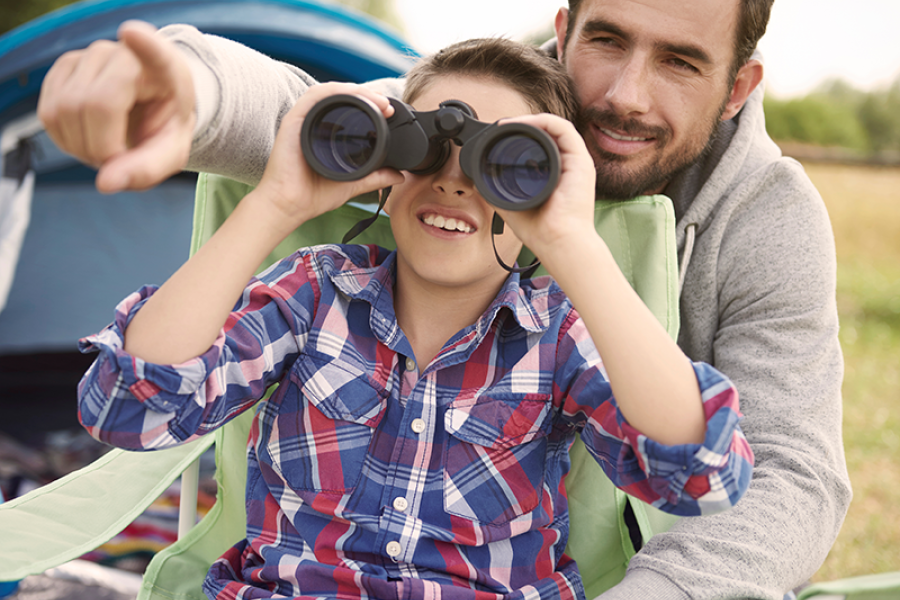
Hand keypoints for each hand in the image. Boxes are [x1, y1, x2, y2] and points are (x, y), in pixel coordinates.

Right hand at [37, 20, 194, 192]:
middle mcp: (122, 53)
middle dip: (100, 150)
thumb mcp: (170, 152)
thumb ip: (146, 169)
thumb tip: (105, 184)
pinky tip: (89, 138)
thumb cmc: (164, 126)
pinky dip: (65, 140)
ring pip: (64, 111)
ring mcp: (88, 55)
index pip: (154, 52)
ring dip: (81, 148)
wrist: (152, 104)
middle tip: (120, 159)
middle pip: (93, 106)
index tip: (132, 34)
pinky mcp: (63, 66)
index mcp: (165, 70)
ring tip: (108, 148)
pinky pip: (48, 114)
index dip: (143, 44)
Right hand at [250, 82, 403, 232]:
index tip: (390, 111)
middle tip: (387, 105)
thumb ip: (375, 178)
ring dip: (355, 91)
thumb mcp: (353, 184)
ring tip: (376, 101)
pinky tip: (351, 95)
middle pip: (342, 96)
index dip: (370, 104)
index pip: (349, 108)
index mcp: (325, 133)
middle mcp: (314, 122)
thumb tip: (399, 176)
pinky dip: (334, 92)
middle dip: (367, 95)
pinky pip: (314, 96)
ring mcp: (303, 119)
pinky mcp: (293, 120)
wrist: (290, 206)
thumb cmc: (313, 196)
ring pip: (330, 92)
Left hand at [493, 113, 598, 262]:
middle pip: (547, 133)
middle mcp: (567, 165)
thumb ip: (499, 191)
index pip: (540, 145)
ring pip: (555, 127)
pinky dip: (543, 122)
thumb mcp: (512, 205)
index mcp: (555, 174)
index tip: (498, 135)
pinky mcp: (581, 161)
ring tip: (509, 124)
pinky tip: (525, 124)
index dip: (520, 135)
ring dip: (531, 120)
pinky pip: (564, 129)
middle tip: (501, 127)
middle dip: (524, 125)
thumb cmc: (541, 231)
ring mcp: (576, 162)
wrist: (559, 242)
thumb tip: (481, 180)